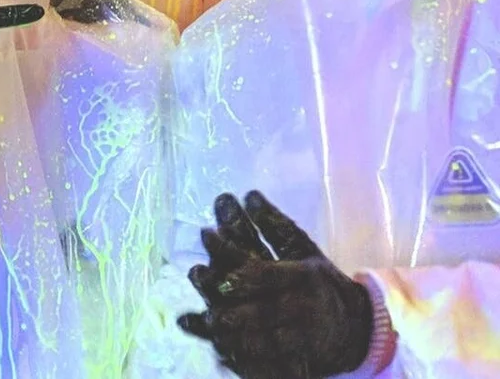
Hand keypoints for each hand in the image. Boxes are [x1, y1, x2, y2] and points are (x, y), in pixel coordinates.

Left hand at [177, 191, 372, 378]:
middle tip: (198, 286)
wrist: (358, 329)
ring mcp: (300, 340)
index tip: (205, 238)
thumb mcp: (304, 251)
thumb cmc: (323, 283)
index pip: (262, 271)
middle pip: (258, 310)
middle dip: (226, 302)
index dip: (231, 258)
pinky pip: (268, 365)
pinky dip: (243, 361)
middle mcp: (302, 309)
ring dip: (228, 333)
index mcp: (303, 279)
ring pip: (259, 341)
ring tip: (200, 321)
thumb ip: (276, 227)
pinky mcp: (298, 363)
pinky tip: (219, 355)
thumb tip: (249, 195)